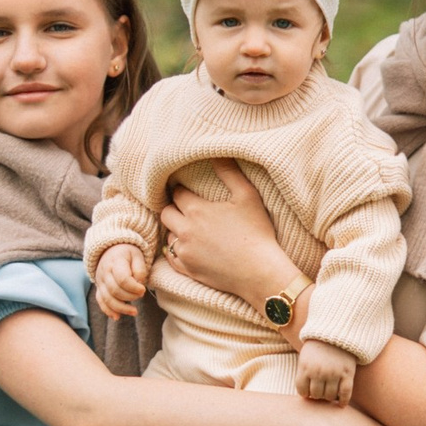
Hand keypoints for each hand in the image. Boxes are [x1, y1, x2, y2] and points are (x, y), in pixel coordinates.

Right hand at [92, 243, 148, 319]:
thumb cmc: (127, 254)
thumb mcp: (137, 255)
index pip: (122, 279)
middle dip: (130, 297)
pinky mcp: (99, 288)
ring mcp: (100, 281)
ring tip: (134, 312)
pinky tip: (117, 317)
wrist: (111, 250)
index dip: (134, 287)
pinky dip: (108, 311)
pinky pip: (101, 302)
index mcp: (116, 262)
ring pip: (107, 299)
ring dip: (121, 308)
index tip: (143, 289)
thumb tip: (139, 284)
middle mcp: (105, 272)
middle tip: (141, 295)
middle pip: (115, 290)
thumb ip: (140, 269)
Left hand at [158, 169, 289, 309]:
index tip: (188, 190)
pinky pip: (170, 257)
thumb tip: (218, 153)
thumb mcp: (247, 196)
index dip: (182, 190)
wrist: (260, 272)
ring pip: (168, 235)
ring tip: (189, 228)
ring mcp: (184, 252)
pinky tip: (188, 247)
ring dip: (175, 230)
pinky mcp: (187, 270)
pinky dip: (176, 250)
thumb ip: (230, 173)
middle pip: (166, 213)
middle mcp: (184, 230)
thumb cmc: (257, 232)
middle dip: (173, 208)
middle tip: (185, 208)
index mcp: (196, 210)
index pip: (177, 193)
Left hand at [294, 343, 356, 407]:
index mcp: (306, 367)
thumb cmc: (318, 346)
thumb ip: (304, 373)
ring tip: (330, 392)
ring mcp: (334, 373)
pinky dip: (343, 401)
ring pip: (329, 396)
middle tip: (321, 390)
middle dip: (317, 395)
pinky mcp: (348, 373)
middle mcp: (319, 372)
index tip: (309, 391)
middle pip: (316, 395)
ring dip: (329, 397)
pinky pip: (345, 393)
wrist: (338, 331)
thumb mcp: (305, 357)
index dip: (305, 393)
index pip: (302, 391)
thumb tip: (305, 396)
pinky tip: (341, 404)